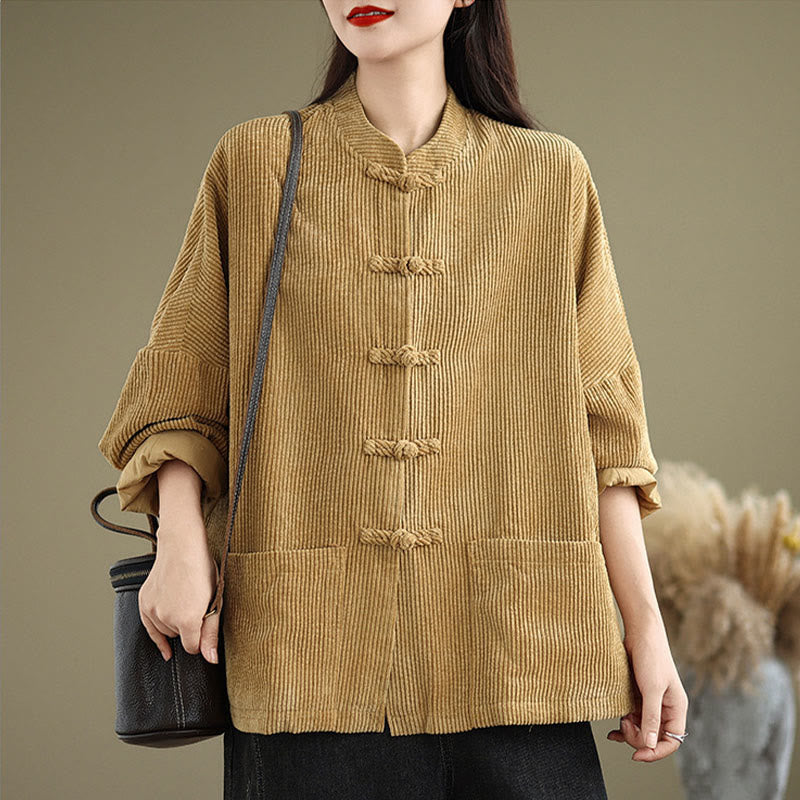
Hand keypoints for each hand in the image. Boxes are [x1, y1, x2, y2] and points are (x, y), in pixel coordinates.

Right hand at [137, 517, 220, 664]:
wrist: (182, 546)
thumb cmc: (202, 569)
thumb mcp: (215, 600)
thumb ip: (211, 633)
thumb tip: (210, 659)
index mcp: (187, 620)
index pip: (193, 647)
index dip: (201, 641)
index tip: (205, 630)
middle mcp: (167, 618)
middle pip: (179, 638)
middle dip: (188, 629)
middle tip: (196, 608)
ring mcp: (153, 611)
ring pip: (165, 632)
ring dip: (174, 626)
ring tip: (184, 606)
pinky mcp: (144, 602)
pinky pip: (149, 627)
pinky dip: (157, 634)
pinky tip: (165, 648)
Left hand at [607, 621, 688, 761]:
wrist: (639, 632)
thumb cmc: (651, 656)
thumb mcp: (651, 688)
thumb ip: (651, 717)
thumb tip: (650, 744)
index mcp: (676, 708)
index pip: (672, 741)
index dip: (656, 752)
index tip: (637, 755)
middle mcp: (665, 708)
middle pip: (654, 738)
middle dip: (639, 738)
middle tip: (623, 725)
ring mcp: (650, 703)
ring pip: (642, 729)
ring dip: (629, 731)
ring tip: (619, 721)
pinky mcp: (638, 696)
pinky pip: (632, 718)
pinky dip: (623, 725)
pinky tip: (612, 729)